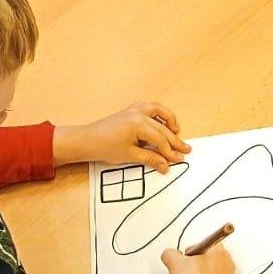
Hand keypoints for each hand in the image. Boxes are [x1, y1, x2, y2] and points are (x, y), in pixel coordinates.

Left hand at [53, 102, 190, 171]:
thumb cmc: (105, 147)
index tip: (178, 160)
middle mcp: (138, 113)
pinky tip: (161, 121)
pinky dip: (158, 113)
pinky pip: (148, 108)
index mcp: (139, 124)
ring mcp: (134, 110)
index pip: (160, 140)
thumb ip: (150, 159)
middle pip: (162, 128)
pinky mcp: (130, 111)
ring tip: (177, 130)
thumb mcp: (130, 156)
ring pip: (158, 111)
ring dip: (169, 120)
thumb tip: (166, 165)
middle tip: (185, 150)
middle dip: (174, 141)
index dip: (170, 151)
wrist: (86, 140)